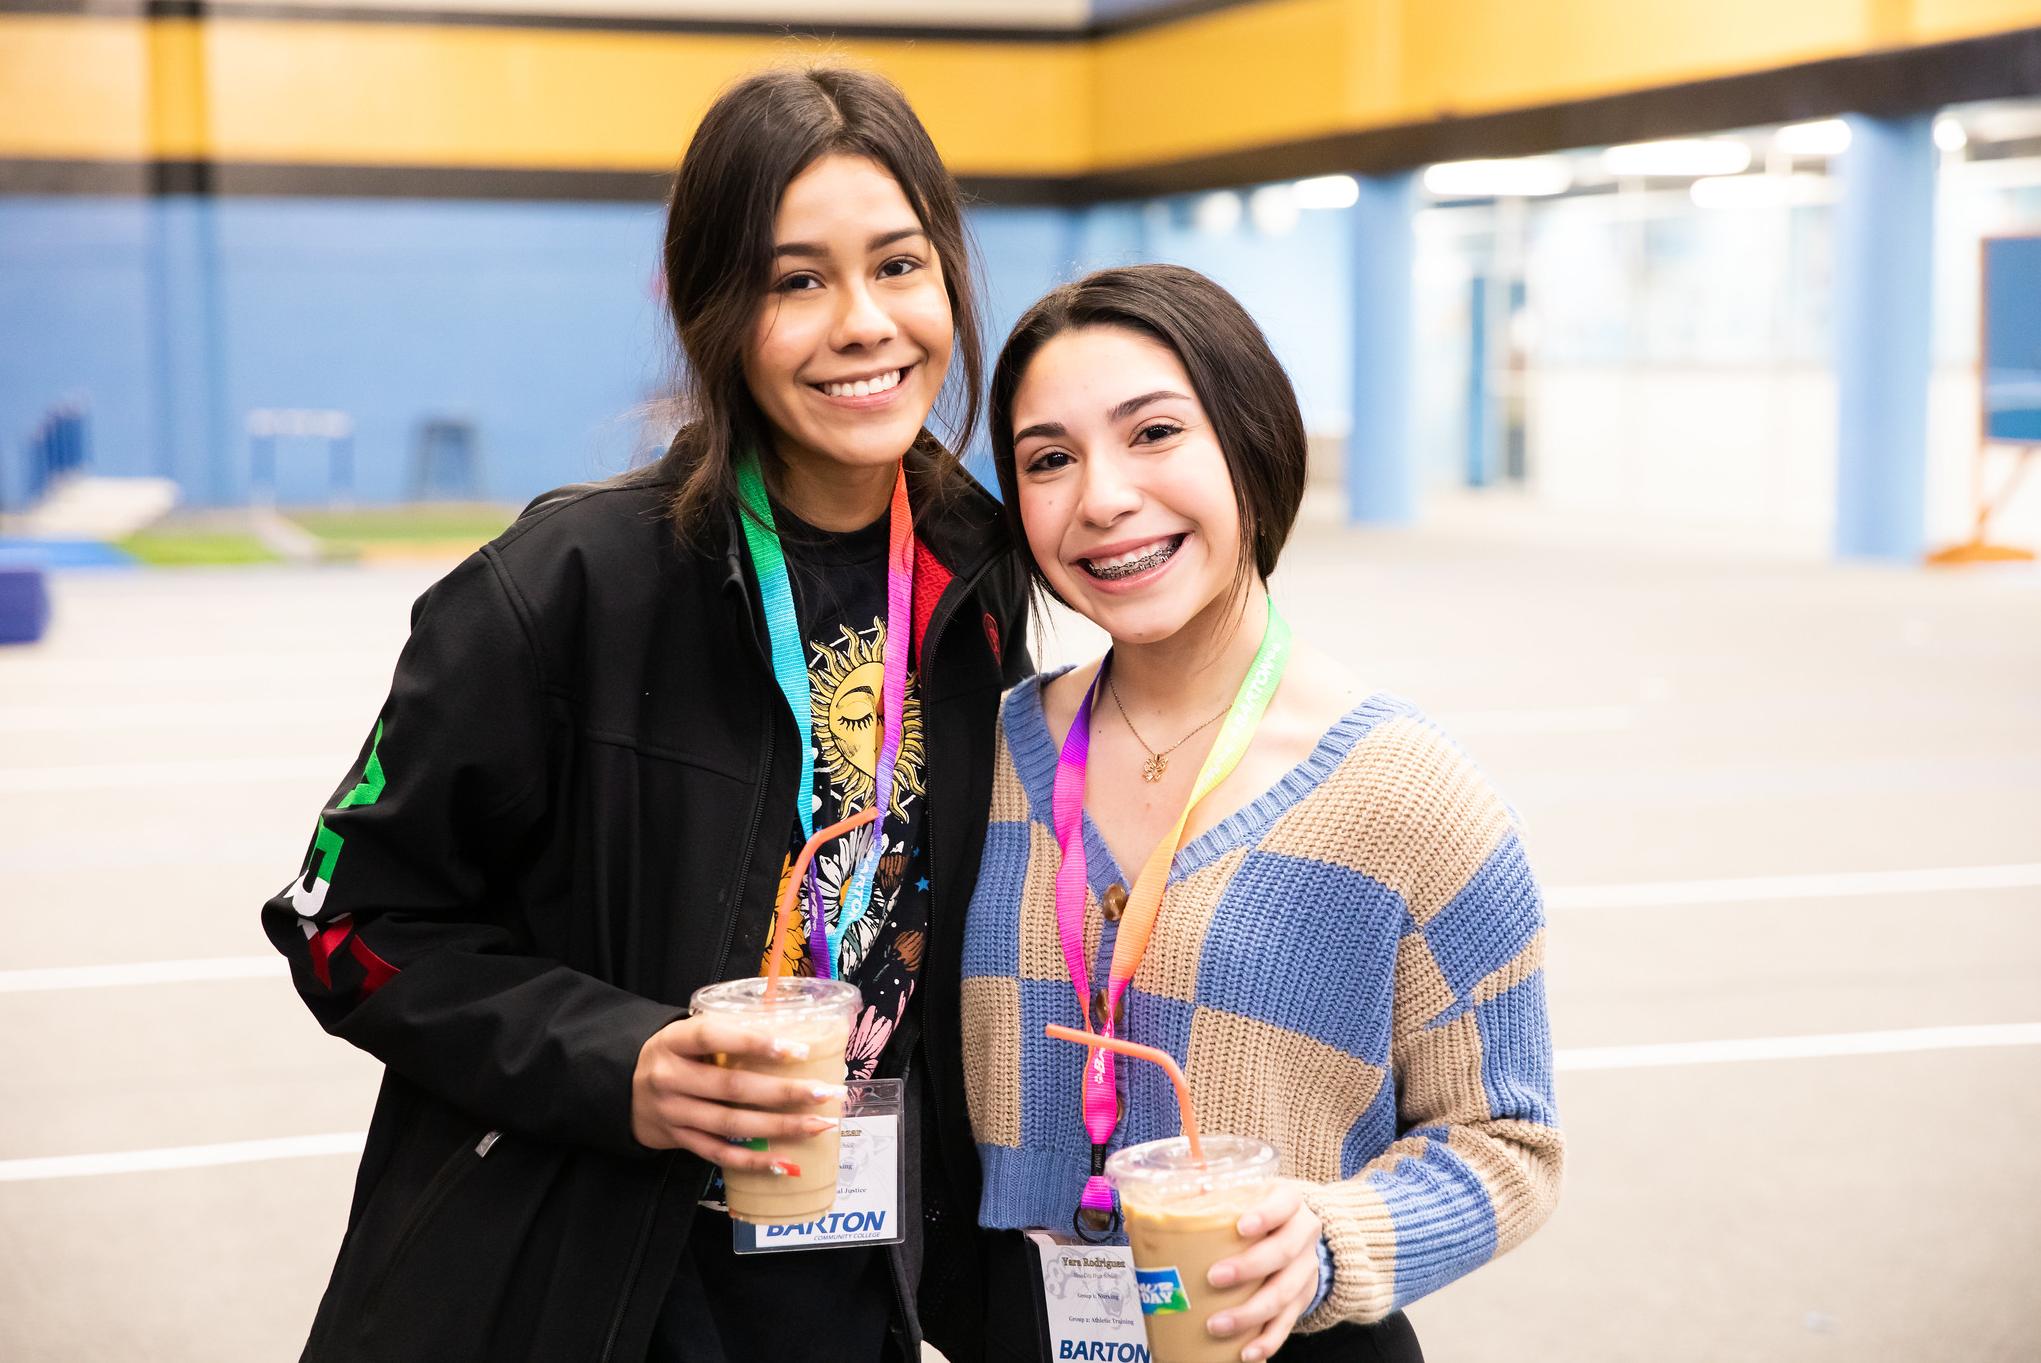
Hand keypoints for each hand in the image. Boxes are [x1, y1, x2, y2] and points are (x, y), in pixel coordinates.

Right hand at [629, 1014, 843, 1173]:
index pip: (712, 1035)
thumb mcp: (686, 1034)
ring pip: (731, 1124)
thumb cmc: (673, 1054)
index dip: (754, 1042)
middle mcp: (669, 1077)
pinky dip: (754, 1160)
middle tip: (825, 1093)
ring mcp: (673, 1113)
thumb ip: (725, 1031)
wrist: (623, 1089)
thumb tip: (793, 1026)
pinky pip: (720, 1154)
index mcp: (673, 1041)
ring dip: (780, 1127)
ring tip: (819, 1125)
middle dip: (784, 1092)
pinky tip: (786, 1162)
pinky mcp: (678, 1140)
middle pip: (732, 1087)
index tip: (798, 1049)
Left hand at [1202, 1178, 1324, 1362]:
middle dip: (1248, 1268)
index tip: (1240, 1227)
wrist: (1297, 1233)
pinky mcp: (1303, 1299)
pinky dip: (1267, 1340)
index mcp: (1288, 1201)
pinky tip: (1247, 1352)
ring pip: (1284, 1294)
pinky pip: (1287, 1323)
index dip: (1265, 1216)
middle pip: (1283, 1252)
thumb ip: (1210, 1198)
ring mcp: (1306, 1269)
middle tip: (1213, 1278)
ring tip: (1217, 1325)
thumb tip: (1161, 1209)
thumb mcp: (1244, 1195)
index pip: (1283, 1204)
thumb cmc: (1258, 1211)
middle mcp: (1303, 1234)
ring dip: (1250, 1314)